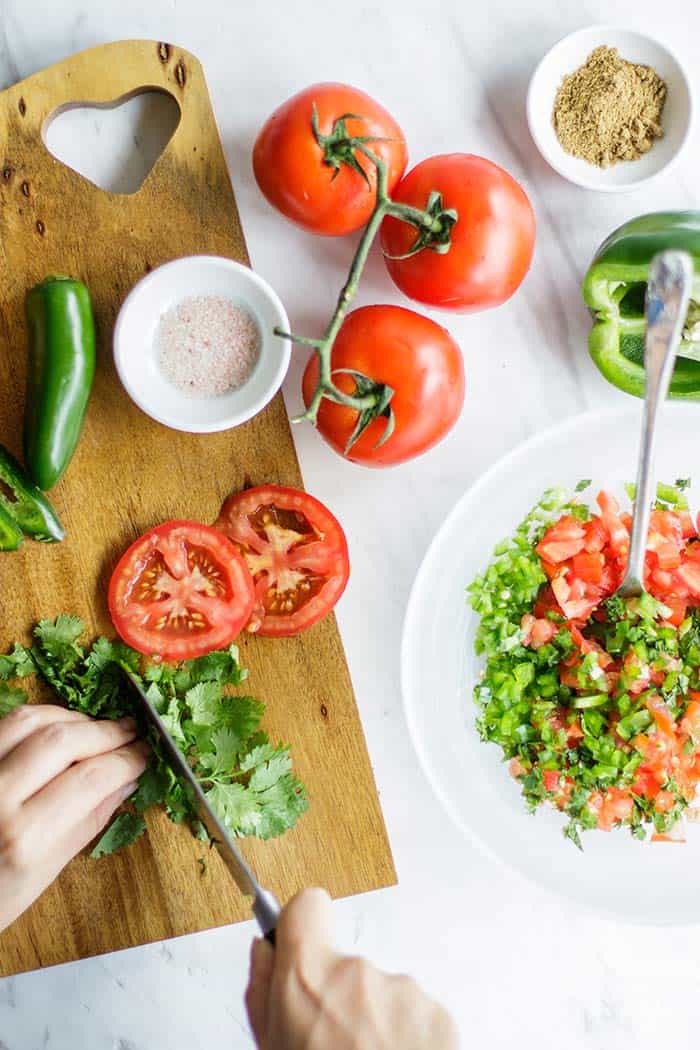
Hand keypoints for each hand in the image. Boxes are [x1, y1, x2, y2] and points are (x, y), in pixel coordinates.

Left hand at [0, 704, 148, 931]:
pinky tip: (57, 727)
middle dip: (108, 731)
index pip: (92, 777)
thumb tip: (127, 782)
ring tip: (96, 729)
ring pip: (32, 719)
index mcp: (24, 839)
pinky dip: (38, 716)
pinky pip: (5, 722)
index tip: (147, 753)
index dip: (128, 758)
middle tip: (132, 733)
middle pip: (66, 740)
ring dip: (73, 718)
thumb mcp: (41, 877)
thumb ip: (86, 824)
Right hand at [245, 888, 458, 1049]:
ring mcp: (404, 992)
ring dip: (378, 1026)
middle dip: (341, 1001)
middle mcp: (357, 974)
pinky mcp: (440, 1015)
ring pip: (383, 994)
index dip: (302, 925)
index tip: (302, 943)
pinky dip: (410, 1041)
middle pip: (346, 965)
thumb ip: (262, 993)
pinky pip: (417, 1015)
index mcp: (307, 980)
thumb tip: (263, 951)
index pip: (306, 906)